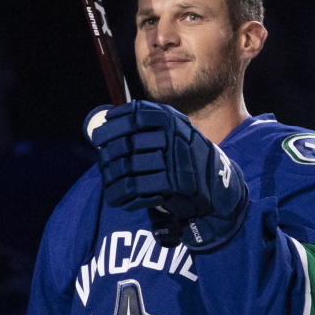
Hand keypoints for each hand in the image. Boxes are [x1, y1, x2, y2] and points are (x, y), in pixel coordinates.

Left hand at [84, 101, 246, 250]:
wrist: (216, 185)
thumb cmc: (182, 158)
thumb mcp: (169, 133)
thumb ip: (142, 126)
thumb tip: (102, 120)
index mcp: (170, 118)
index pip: (134, 116)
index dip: (112, 126)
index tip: (97, 137)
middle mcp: (173, 135)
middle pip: (127, 144)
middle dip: (109, 157)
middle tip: (103, 165)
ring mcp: (175, 159)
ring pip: (129, 168)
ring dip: (113, 179)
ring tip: (110, 184)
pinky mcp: (175, 183)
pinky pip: (139, 189)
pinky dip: (125, 195)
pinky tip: (121, 199)